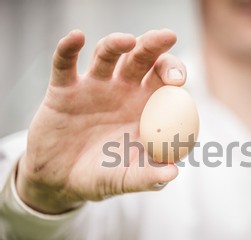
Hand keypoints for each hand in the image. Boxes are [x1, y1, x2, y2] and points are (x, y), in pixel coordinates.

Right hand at [16, 29, 184, 213]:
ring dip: (116, 43)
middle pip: (143, 59)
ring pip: (107, 54)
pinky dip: (68, 48)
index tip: (178, 80)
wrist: (62, 181)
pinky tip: (76, 37)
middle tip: (167, 38)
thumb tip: (172, 173)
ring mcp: (94, 87)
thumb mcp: (126, 180)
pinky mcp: (64, 89)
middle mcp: (124, 91)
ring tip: (127, 41)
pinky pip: (65, 63)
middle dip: (155, 46)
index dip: (175, 73)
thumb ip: (149, 177)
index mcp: (146, 108)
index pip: (166, 81)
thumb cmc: (103, 177)